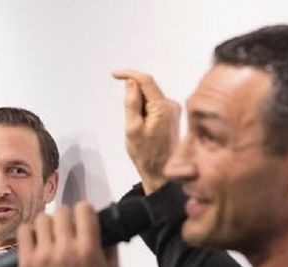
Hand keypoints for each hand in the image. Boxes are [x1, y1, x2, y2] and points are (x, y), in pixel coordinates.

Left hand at [18, 202, 120, 266]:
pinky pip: (24, 232)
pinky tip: (36, 242)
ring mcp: (43, 255)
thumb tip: (108, 232)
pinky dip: (30, 233)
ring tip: (51, 237)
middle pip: (63, 211)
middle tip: (67, 229)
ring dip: (48, 225)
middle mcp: (65, 250)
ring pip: (42, 219)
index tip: (83, 218)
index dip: (85, 212)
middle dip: (67, 218)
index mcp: (88, 251)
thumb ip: (111, 252)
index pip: (84, 210)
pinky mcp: (26, 262)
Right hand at [112, 69, 180, 193]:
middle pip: (147, 89)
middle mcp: (171, 105)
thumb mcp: (132, 128)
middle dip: (133, 99)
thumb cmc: (146, 154)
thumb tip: (131, 83)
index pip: (145, 80)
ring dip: (139, 108)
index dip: (129, 73)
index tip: (115, 75)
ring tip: (138, 130)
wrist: (163, 172)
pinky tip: (144, 130)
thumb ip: (131, 103)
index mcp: (163, 107)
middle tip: (130, 122)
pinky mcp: (171, 115)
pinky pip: (153, 106)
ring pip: (149, 98)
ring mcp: (173, 110)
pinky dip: (144, 112)